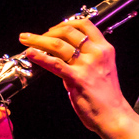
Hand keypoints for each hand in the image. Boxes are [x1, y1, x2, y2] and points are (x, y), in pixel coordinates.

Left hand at [20, 18, 135, 138]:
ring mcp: (87, 65)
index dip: (65, 23)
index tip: (52, 29)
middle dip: (47, 32)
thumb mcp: (100, 69)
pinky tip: (30, 53)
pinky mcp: (77, 78)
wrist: (114, 116)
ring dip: (38, 40)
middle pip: (68, 32)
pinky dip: (40, 57)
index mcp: (104, 48)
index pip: (84, 24)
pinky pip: (55, 64)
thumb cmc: (106, 96)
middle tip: (33, 36)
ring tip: (25, 39)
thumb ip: (84, 59)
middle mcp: (96, 53)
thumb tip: (63, 54)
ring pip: (58, 44)